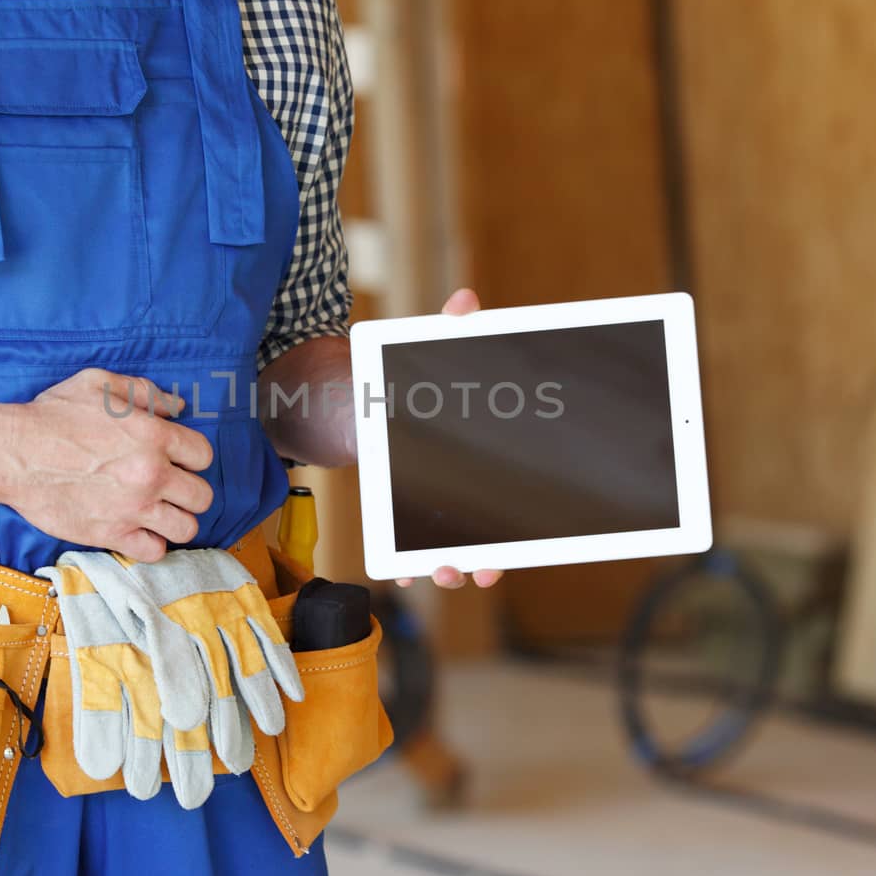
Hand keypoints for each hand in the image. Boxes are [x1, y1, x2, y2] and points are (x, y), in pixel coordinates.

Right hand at [5, 368, 213, 563]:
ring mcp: (133, 508)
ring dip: (176, 520)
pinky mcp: (111, 535)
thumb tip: (176, 407)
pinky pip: (154, 552)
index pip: (203, 455)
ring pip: (186, 528)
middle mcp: (151, 474)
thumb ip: (145, 391)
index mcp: (154, 436)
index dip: (192, 457)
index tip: (177, 460)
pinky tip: (139, 530)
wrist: (13, 454)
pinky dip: (151, 544)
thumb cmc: (53, 415)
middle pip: (202, 496)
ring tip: (159, 513)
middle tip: (170, 489)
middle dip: (189, 491)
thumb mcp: (99, 384)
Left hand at [396, 288, 505, 590]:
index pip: (514, 503)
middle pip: (489, 538)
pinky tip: (404, 574)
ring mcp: (433, 505)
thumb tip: (465, 300)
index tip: (505, 554)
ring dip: (451, 568)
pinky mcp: (400, 510)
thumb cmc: (409, 376)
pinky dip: (408, 564)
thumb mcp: (431, 349)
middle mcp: (467, 489)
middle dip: (486, 562)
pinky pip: (408, 547)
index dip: (516, 532)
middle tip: (479, 572)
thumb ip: (452, 327)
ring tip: (445, 574)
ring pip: (451, 549)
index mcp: (486, 456)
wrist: (359, 391)